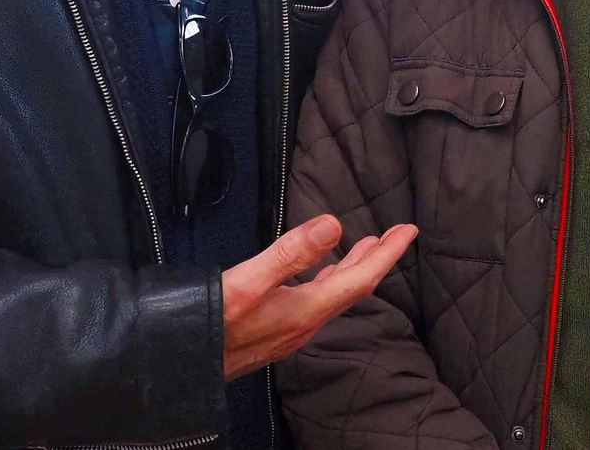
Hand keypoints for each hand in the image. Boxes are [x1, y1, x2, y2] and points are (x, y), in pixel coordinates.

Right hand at [221, 214, 416, 379]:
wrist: (181, 362)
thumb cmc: (210, 321)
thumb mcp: (249, 280)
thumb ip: (292, 253)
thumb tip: (334, 225)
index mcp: (306, 310)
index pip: (361, 279)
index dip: (388, 253)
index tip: (409, 230)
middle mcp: (305, 324)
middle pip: (353, 288)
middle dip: (376, 259)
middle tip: (395, 235)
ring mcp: (290, 332)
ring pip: (334, 297)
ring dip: (353, 270)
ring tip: (365, 249)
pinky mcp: (275, 333)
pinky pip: (316, 304)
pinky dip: (328, 282)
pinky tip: (320, 276)